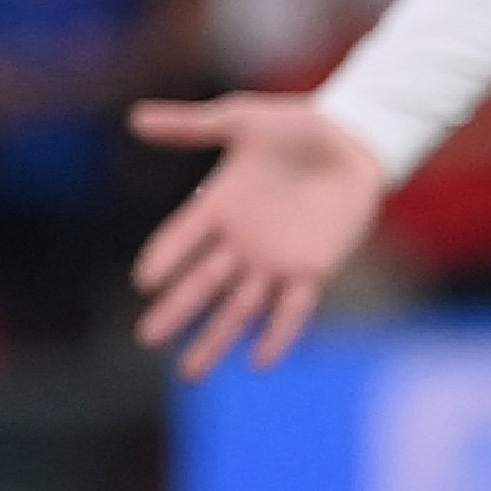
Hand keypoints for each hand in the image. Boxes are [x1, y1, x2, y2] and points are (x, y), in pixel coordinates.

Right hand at [123, 93, 392, 378]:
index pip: (181, 238)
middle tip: (145, 339)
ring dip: (215, 338)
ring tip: (190, 373)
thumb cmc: (298, 126)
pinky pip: (293, 308)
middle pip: (202, 283)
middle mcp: (241, 240)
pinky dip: (278, 335)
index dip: (164, 257)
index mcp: (219, 205)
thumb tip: (136, 118)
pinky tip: (258, 363)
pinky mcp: (312, 267)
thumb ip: (191, 126)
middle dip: (176, 311)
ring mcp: (275, 258)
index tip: (143, 281)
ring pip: (239, 307)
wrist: (355, 138)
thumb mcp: (240, 120)